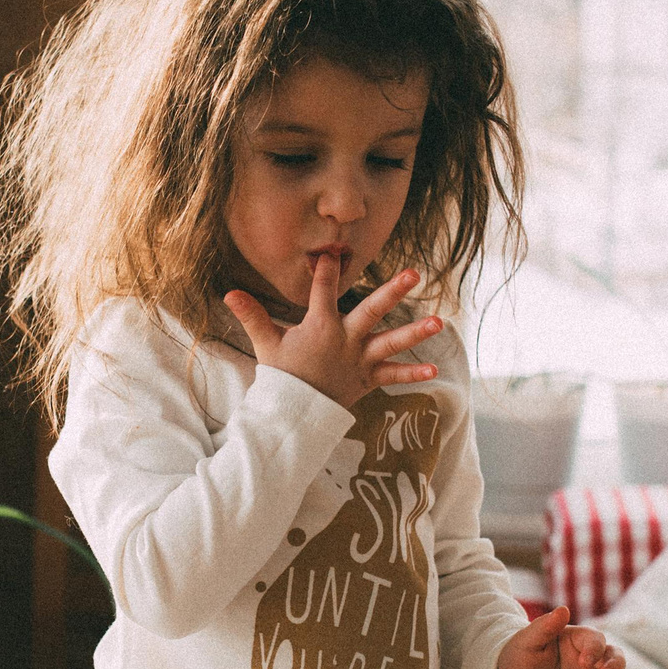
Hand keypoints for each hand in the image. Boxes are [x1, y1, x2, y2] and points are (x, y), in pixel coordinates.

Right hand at [222, 258, 441, 407]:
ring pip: (390, 342)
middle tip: (413, 274)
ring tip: (438, 321)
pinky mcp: (367, 379)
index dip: (325, 271)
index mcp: (319, 327)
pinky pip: (392, 376)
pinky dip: (411, 374)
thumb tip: (229, 293)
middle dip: (392, 291)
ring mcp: (359, 360)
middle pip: (371, 311)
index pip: (322, 291)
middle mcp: (344, 340)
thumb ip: (252, 315)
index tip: (331, 253)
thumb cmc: (281, 376)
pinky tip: (433, 369)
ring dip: (414, 332)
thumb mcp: (266, 344)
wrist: (292, 415)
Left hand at [495, 607, 626, 668]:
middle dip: (616, 668)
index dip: (596, 650)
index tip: (584, 662)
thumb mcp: (527, 641)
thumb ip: (545, 626)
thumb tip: (563, 609)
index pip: (598, 640)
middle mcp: (590, 660)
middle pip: (617, 659)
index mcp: (578, 640)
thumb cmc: (517, 658)